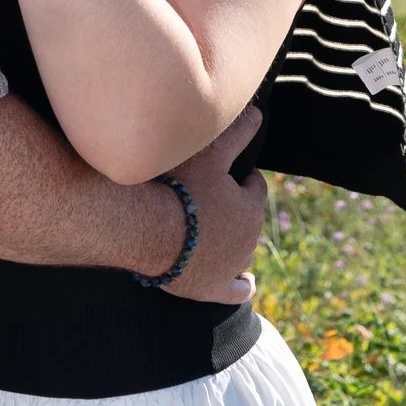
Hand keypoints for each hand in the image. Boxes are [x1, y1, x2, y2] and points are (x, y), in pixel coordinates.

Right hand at [162, 107, 265, 305]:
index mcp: (251, 205)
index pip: (254, 186)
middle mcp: (249, 237)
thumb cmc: (175, 185)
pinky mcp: (215, 288)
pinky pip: (238, 290)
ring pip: (242, 250)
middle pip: (248, 218)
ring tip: (210, 232)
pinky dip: (240, 284)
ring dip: (233, 241)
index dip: (238, 178)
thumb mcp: (209, 152)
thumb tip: (261, 114)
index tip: (221, 174)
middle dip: (234, 209)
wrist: (145, 229)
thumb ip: (237, 134)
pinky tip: (242, 281)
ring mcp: (233, 266)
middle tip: (206, 200)